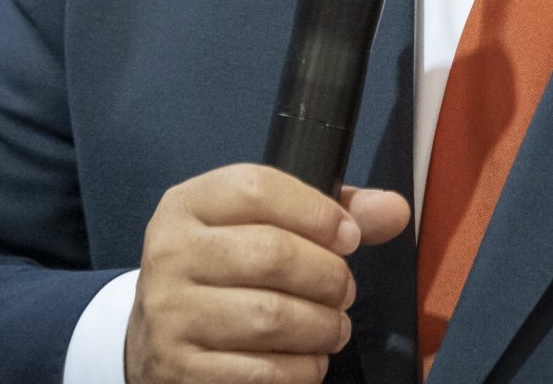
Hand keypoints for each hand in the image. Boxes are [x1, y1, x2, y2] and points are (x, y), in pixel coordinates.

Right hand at [125, 163, 410, 383]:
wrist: (159, 335)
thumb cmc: (227, 271)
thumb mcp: (263, 225)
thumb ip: (329, 212)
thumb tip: (393, 209)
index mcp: (189, 205)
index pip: (259, 188)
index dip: (318, 212)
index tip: (349, 237)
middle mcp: (170, 253)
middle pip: (272, 254)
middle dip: (329, 277)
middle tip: (345, 291)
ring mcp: (170, 314)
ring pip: (271, 317)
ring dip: (323, 327)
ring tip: (333, 327)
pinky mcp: (180, 368)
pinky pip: (261, 371)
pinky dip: (301, 369)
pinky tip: (308, 359)